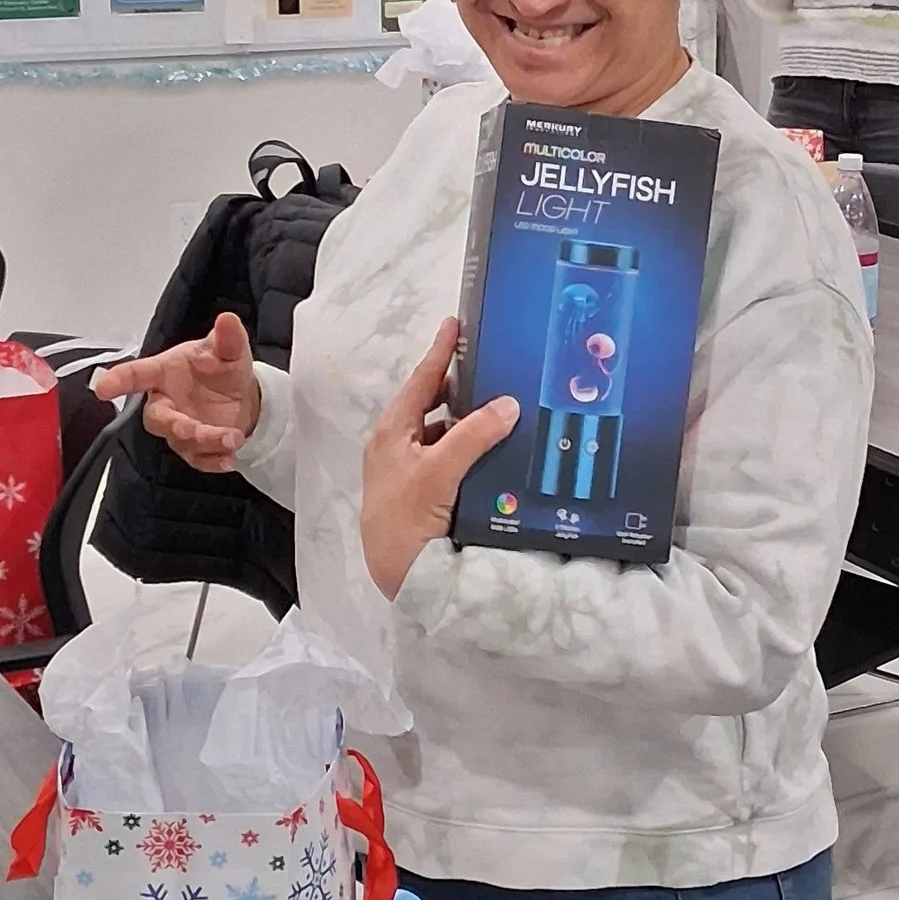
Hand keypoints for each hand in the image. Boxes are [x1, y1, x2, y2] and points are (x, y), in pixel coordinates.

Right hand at [94, 309, 262, 472]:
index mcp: (165, 372)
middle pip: (156, 417)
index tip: (103, 387)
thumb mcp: (229, 351)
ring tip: (232, 437)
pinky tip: (230, 457)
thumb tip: (227, 319)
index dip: (118, 380)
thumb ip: (227, 338)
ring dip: (205, 442)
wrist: (240, 396)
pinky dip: (214, 461)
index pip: (137, 374)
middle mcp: (166, 401)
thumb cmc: (220, 369)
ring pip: (180, 440)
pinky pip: (197, 459)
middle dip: (173, 424)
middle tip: (192, 428)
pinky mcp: (192, 448)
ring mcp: (178, 427)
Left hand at [359, 318, 518, 603]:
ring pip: (441, 435)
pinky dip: (468, 451)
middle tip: (489, 367)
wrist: (395, 576)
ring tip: (500, 408)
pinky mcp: (422, 495)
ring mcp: (408, 472)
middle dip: (458, 388)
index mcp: (392, 432)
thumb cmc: (405, 519)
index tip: (455, 323)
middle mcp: (397, 447)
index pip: (420, 381)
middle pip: (431, 407)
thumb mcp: (440, 472)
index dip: (440, 352)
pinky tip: (492, 453)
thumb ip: (473, 435)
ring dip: (466, 422)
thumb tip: (506, 404)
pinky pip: (448, 460)